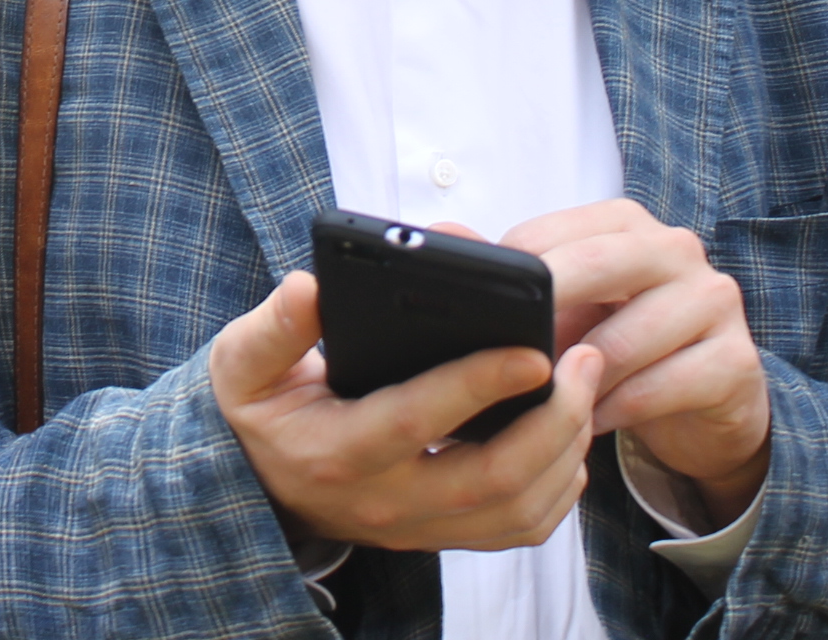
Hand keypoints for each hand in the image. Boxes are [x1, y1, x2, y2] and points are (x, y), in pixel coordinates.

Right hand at [210, 270, 608, 552]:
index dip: (480, 385)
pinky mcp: (442, 537)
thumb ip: (274, 327)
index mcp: (337, 450)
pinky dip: (559, 487)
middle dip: (553, 420)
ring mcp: (418, 528)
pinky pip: (519, 529)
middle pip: (491, 479)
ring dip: (565, 453)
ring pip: (517, 512)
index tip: (533, 351)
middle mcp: (384, 502)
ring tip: (584, 388)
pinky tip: (567, 436)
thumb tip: (309, 290)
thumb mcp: (243, 362)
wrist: (255, 483)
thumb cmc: (259, 410)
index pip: (418, 420)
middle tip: (583, 359)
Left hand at [500, 200, 769, 524]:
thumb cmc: (623, 343)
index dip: (511, 281)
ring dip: (579, 380)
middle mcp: (675, 249)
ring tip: (549, 404)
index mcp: (624, 224)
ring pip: (627, 340)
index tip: (480, 319)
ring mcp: (714, 301)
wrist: (709, 401)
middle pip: (597, 267)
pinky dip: (616, 410)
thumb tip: (443, 238)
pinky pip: (660, 387)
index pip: (550, 235)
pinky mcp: (735, 361)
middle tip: (509, 358)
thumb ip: (511, 275)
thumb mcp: (568, 307)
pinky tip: (592, 423)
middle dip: (545, 313)